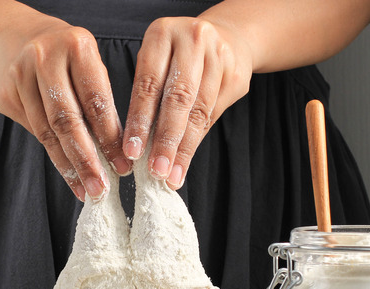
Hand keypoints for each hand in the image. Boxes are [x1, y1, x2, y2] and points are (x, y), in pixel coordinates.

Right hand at [0, 12, 129, 200]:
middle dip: (86, 159)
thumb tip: (115, 153)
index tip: (123, 166)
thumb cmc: (66, 57)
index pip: (96, 101)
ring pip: (47, 131)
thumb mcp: (89, 65)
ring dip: (68, 165)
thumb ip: (100, 102)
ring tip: (85, 188)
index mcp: (77, 46)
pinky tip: (67, 172)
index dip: (110, 138)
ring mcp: (20, 74)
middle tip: (101, 188)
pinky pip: (33, 131)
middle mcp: (46, 57)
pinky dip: (52, 154)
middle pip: (67, 119)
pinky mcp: (4, 93)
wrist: (14, 37)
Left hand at [122, 17, 252, 189]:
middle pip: (178, 98)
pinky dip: (197, 141)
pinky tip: (185, 161)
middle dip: (165, 139)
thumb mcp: (155, 60)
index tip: (132, 152)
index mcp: (162, 33)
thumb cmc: (177, 56)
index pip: (148, 83)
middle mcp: (192, 40)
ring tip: (171, 175)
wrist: (227, 36)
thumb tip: (135, 145)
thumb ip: (146, 93)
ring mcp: (219, 56)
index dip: (139, 120)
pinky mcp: (236, 74)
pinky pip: (213, 114)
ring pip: (199, 110)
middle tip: (156, 170)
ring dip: (183, 148)